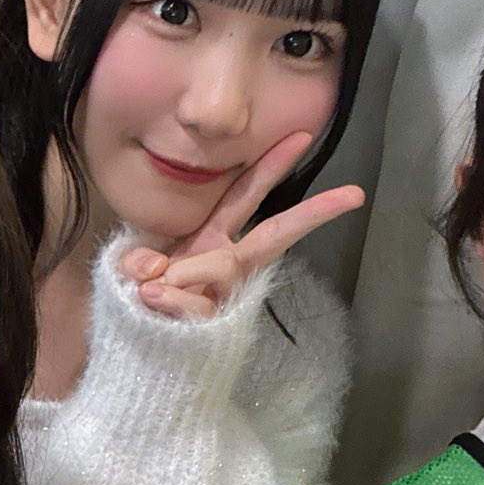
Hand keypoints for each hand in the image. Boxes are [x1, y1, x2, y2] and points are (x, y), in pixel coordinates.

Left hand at [121, 130, 364, 319]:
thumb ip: (139, 259)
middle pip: (275, 233)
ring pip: (228, 265)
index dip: (270, 167)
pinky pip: (198, 303)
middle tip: (352, 194)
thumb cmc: (138, 298)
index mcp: (212, 237)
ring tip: (152, 286)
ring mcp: (225, 293)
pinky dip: (170, 300)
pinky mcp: (216, 323)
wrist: (134, 346)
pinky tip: (151, 301)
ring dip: (190, 270)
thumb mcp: (131, 268)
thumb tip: (155, 269)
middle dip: (311, 212)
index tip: (301, 137)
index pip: (244, 195)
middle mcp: (226, 261)